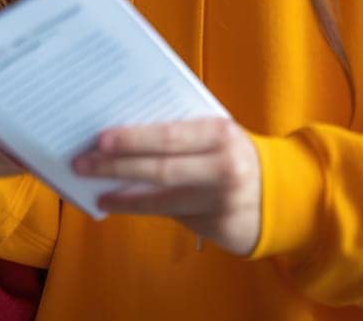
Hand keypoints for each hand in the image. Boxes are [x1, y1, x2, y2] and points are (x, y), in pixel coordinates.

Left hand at [72, 117, 260, 255]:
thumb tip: (120, 135)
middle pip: (160, 170)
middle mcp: (224, 169)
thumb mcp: (215, 134)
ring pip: (162, 201)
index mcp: (220, 134)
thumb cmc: (231, 153)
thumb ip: (179, 132)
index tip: (99, 140)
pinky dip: (143, 209)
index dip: (131, 139)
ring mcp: (223, 202)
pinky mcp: (221, 229)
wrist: (280, 194)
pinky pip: (172, 216)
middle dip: (115, 167)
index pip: (167, 135)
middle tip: (82, 164)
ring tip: (96, 190)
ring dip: (123, 196)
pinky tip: (120, 203)